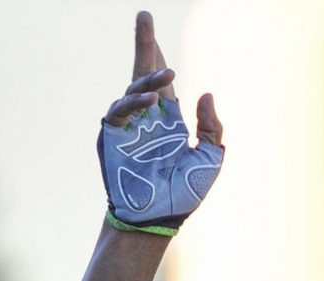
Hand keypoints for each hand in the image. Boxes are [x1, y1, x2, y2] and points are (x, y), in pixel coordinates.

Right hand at [97, 12, 223, 235]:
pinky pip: (118, 111)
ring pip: (134, 90)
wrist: (160, 217)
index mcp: (168, 121)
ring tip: (168, 74)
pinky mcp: (111, 138)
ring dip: (150, 78)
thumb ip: (212, 127)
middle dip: (144, 44)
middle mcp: (146, 119)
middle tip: (144, 15)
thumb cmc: (185, 192)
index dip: (158, 56)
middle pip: (142, 73)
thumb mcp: (210, 158)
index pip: (163, 82)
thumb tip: (206, 93)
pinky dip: (133, 102)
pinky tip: (150, 99)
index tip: (153, 29)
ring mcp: (127, 127)